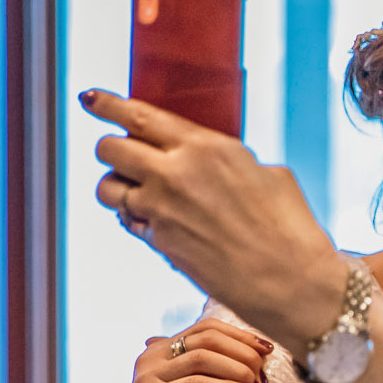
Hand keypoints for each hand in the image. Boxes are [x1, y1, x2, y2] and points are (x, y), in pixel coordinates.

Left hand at [85, 90, 345, 349]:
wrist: (291, 282)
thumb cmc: (291, 230)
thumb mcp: (270, 175)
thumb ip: (228, 161)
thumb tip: (210, 162)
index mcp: (207, 147)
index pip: (140, 116)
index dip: (107, 105)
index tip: (91, 100)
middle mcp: (176, 173)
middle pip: (110, 148)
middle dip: (112, 150)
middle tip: (125, 157)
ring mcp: (162, 210)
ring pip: (107, 188)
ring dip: (116, 187)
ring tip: (138, 193)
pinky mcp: (159, 243)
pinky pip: (127, 222)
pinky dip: (134, 218)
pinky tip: (157, 221)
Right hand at [110, 318, 272, 382]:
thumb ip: (208, 373)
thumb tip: (254, 356)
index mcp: (161, 351)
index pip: (206, 327)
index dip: (240, 334)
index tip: (268, 349)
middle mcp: (151, 358)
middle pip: (207, 338)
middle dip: (242, 351)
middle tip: (265, 371)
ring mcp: (148, 377)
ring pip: (203, 357)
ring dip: (238, 368)